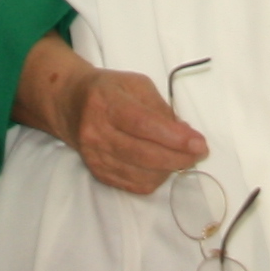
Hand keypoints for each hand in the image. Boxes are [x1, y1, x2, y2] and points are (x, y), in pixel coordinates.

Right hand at [21, 40, 211, 196]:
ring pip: (140, 175)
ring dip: (168, 169)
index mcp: (106, 103)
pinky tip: (162, 166)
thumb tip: (186, 134)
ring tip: (180, 157)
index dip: (174, 137)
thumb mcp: (136, 85)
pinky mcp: (98, 173)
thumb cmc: (109, 90)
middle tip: (198, 153)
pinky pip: (133, 185)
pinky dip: (154, 179)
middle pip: (143, 155)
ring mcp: (95, 156)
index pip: (143, 125)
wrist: (70, 104)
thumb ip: (161, 108)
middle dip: (178, 157)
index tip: (199, 143)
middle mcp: (96, 132)